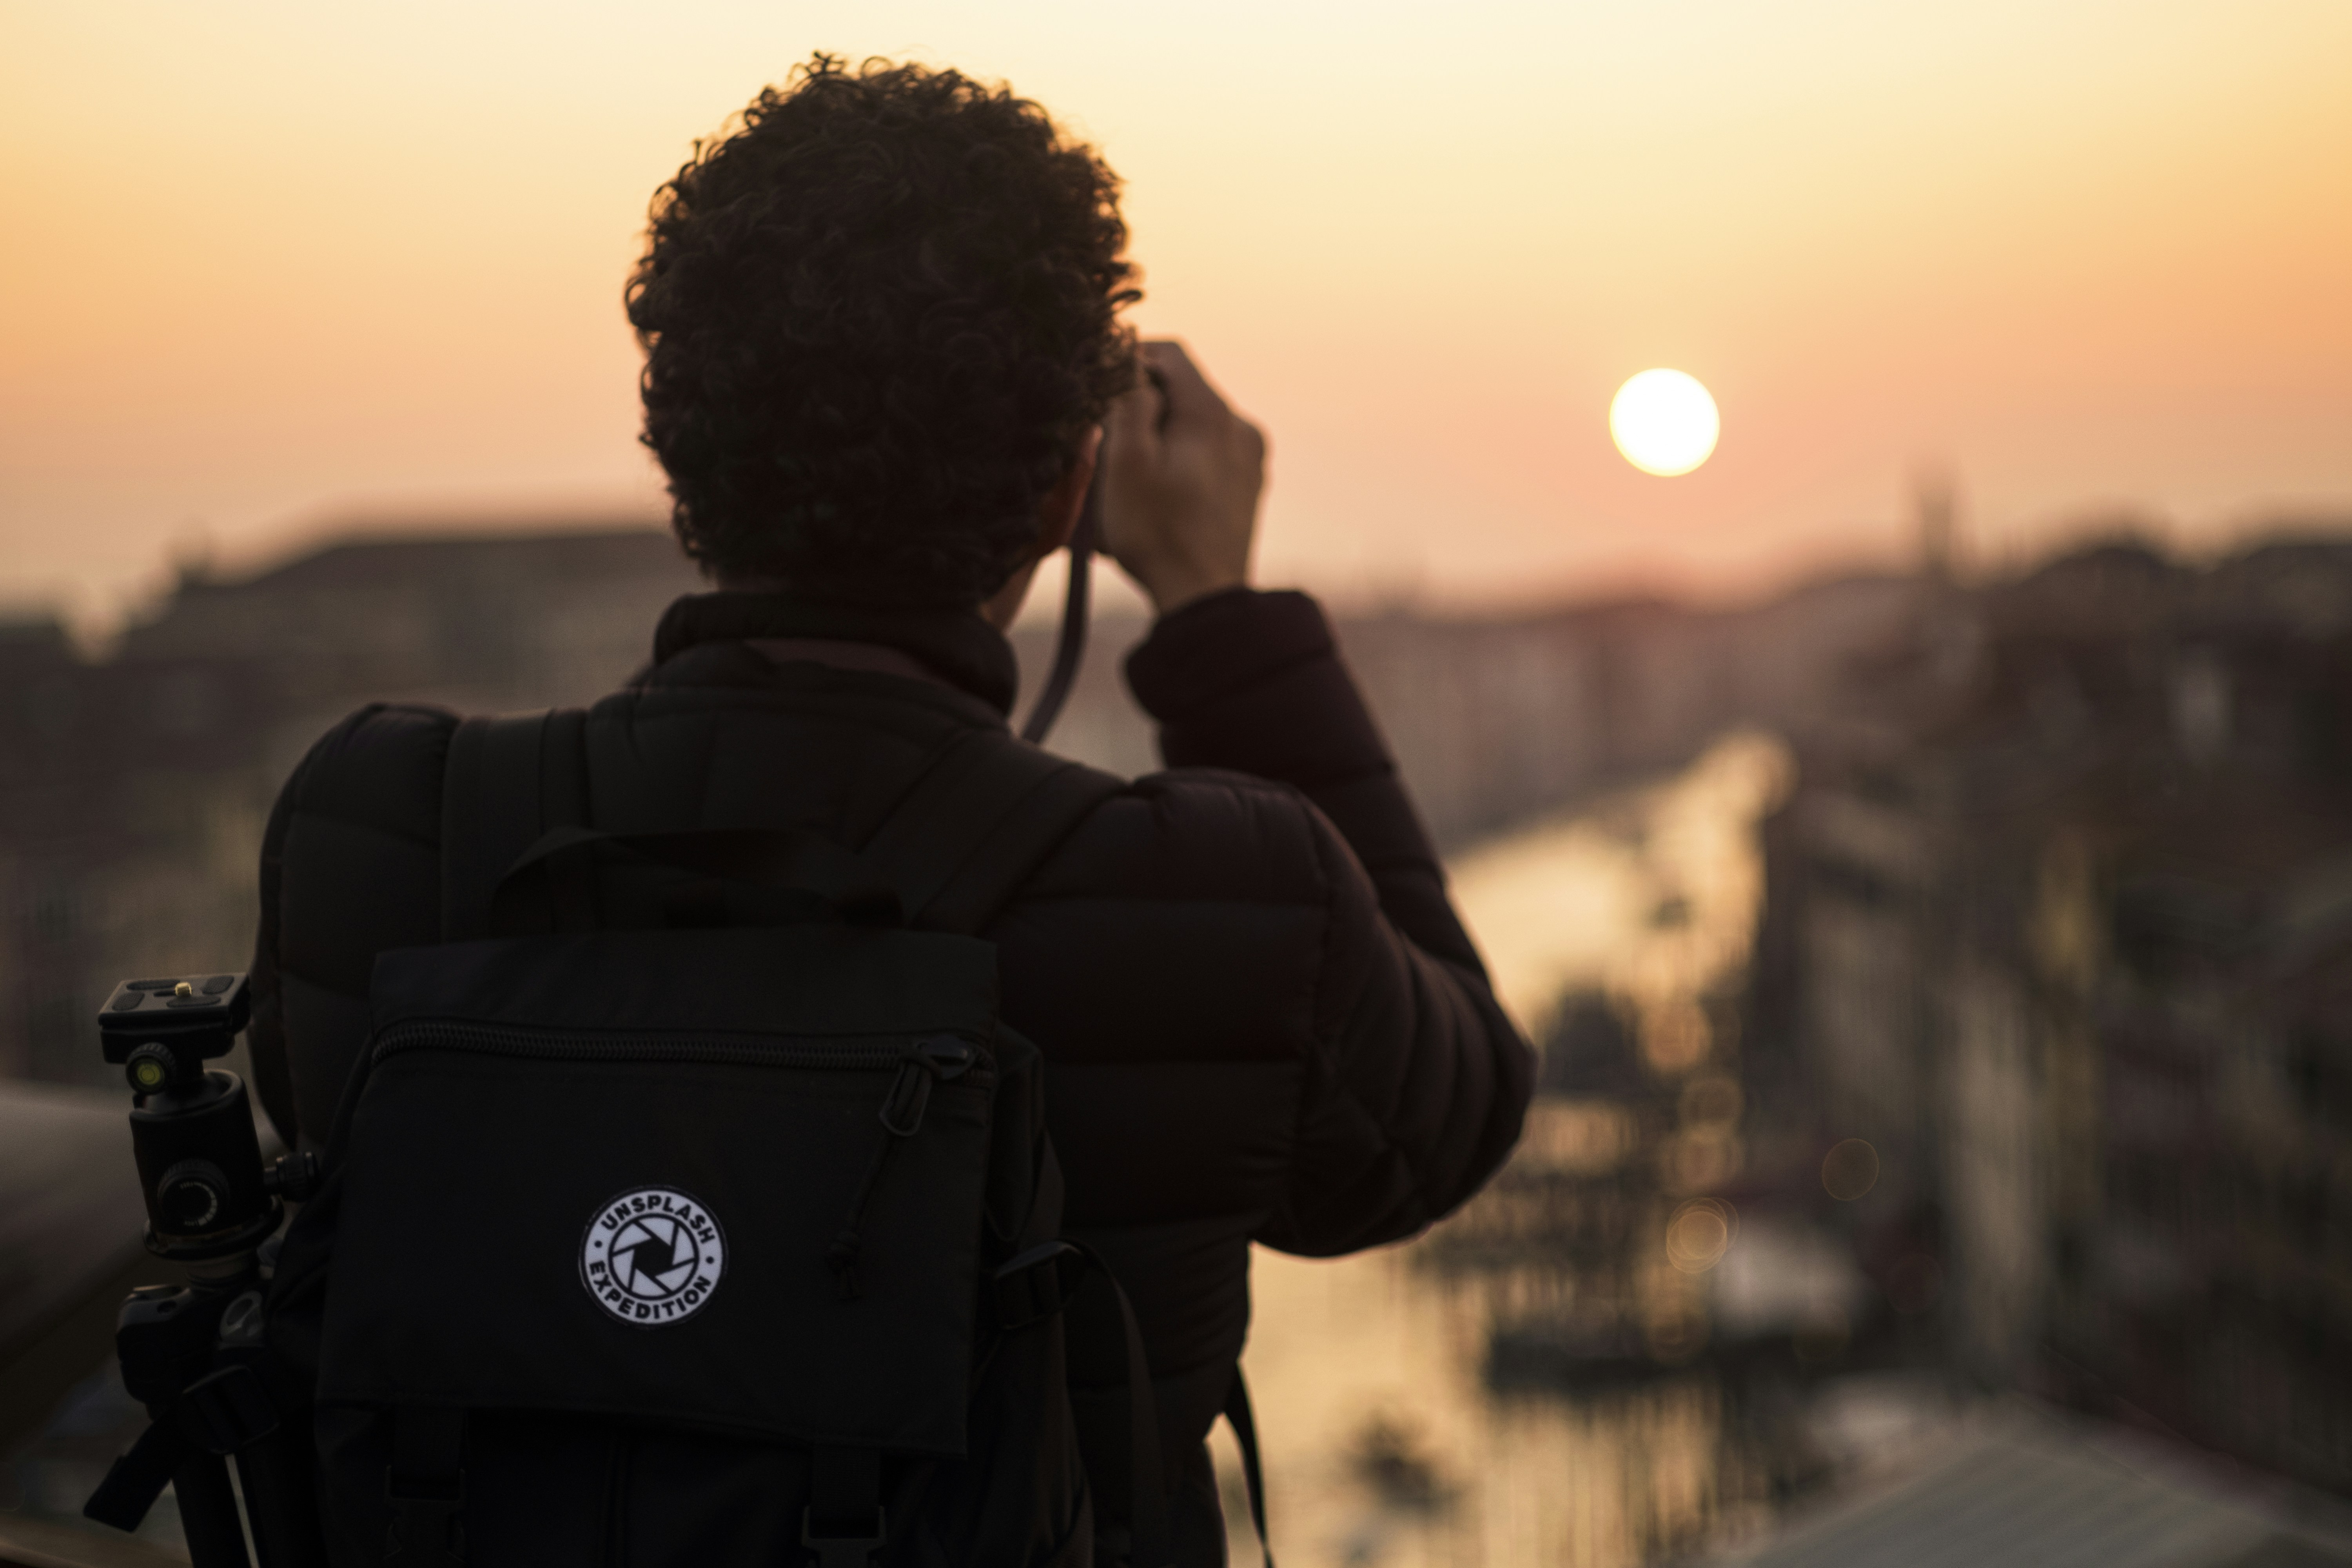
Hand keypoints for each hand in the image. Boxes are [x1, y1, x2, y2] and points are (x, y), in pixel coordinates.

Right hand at [1100, 340, 1264, 614]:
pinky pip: (1206, 457)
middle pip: (1182, 392)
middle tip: (1109, 443)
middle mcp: (1241, 428)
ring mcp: (1250, 460)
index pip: (1171, 355)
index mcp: (1214, 413)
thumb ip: (1129, 398)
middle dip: (1142, 408)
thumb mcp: (1127, 460)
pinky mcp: (1247, 488)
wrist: (1203, 599)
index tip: (1101, 387)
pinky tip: (1157, 498)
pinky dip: (1178, 464)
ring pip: (1193, 427)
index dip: (1130, 358)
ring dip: (1159, 439)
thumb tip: (1129, 356)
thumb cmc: (1158, 532)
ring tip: (1130, 479)